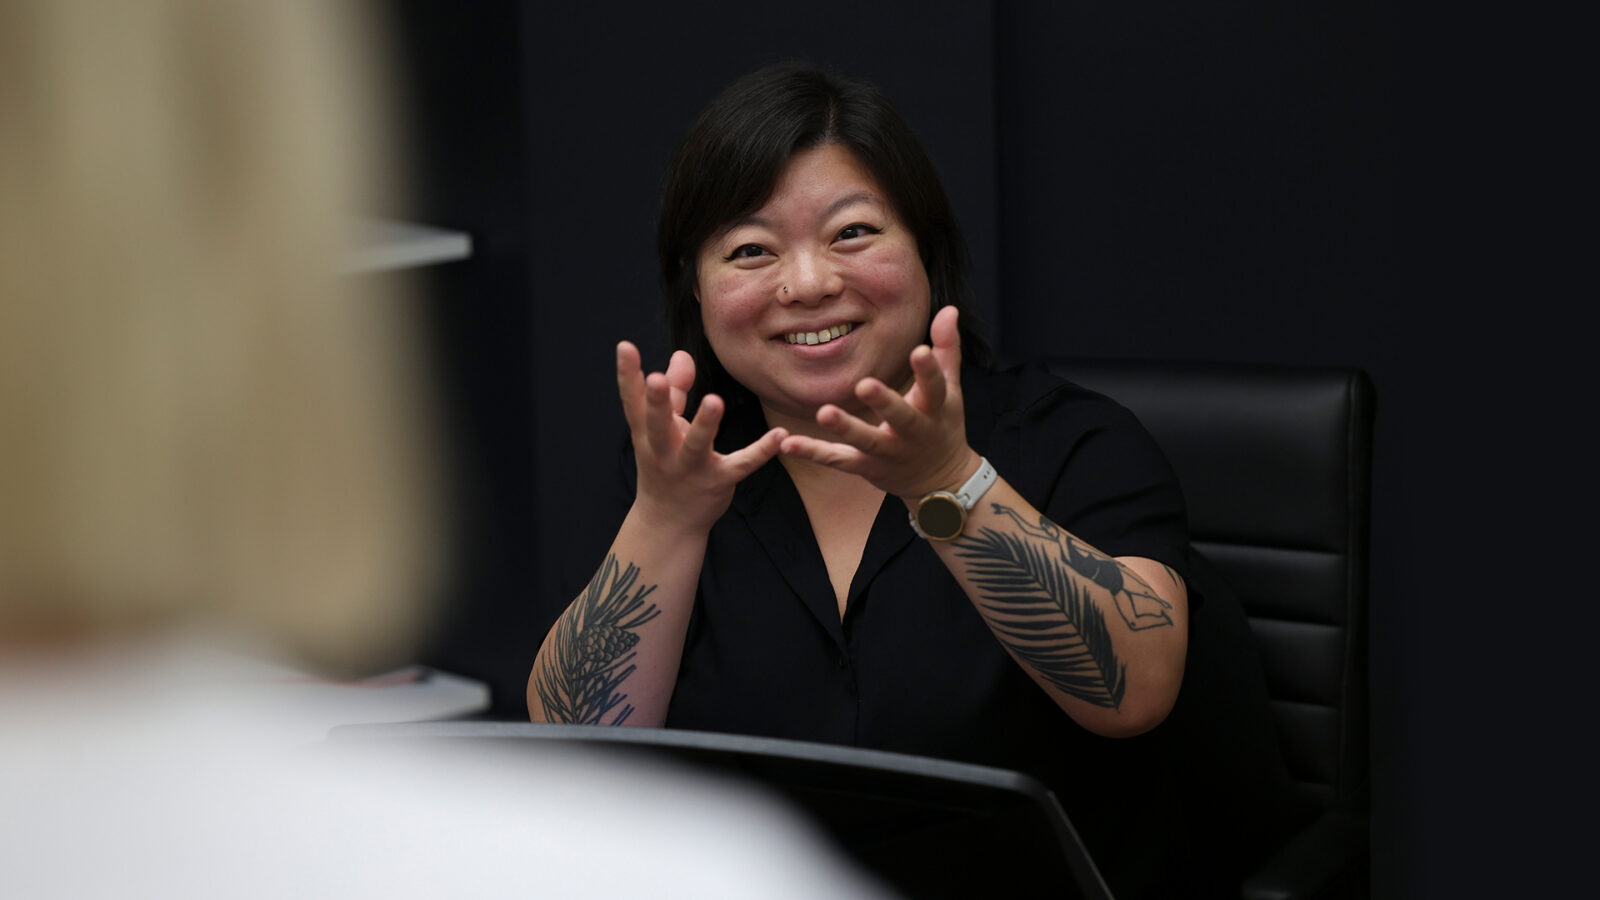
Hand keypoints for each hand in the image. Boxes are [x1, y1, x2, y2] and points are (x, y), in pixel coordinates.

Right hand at [616, 342, 784, 533]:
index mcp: (647, 435)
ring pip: (697, 446)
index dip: (627, 375)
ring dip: (705, 425)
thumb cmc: (666, 464)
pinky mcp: (719, 481)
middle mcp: (664, 452)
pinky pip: (741, 465)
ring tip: (715, 400)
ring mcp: (691, 469)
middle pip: (658, 425)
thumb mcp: (663, 429)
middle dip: (657, 403)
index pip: (634, 402)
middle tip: (657, 378)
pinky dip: (761, 451)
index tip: (625, 346)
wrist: (669, 522)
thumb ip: (675, 392)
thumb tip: (682, 354)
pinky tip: (779, 435)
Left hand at [779, 306, 978, 499]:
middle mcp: (914, 433)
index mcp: (935, 409)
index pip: (934, 387)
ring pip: (867, 442)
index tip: (919, 350)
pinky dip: (813, 452)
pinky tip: (788, 443)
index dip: (928, 370)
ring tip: (824, 413)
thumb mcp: (950, 389)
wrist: (941, 482)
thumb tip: (949, 308)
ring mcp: (890, 452)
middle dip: (885, 403)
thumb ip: (946, 349)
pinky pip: (838, 460)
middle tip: (864, 385)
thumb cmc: (941, 424)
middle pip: (901, 418)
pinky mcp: (867, 468)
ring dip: (846, 428)